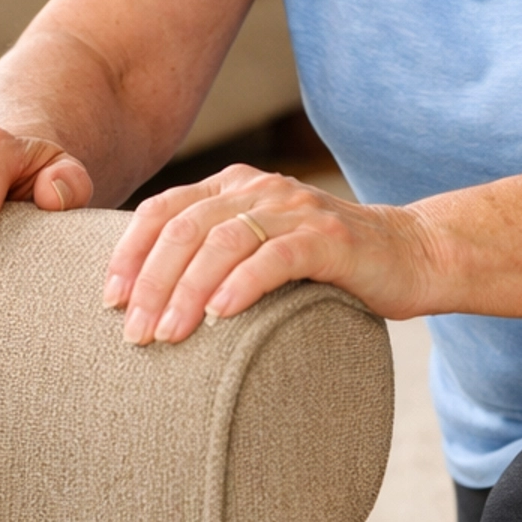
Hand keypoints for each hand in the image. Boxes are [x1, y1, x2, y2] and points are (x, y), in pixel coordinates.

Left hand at [104, 164, 439, 342]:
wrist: (412, 255)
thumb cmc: (328, 265)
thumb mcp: (262, 249)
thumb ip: (215, 255)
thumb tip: (147, 300)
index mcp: (235, 187)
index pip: (163, 210)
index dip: (129, 253)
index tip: (109, 300)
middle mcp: (260, 189)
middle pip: (184, 229)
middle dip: (152, 283)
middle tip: (134, 333)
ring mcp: (296, 210)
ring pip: (223, 242)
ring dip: (187, 291)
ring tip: (168, 334)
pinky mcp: (330, 237)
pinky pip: (275, 256)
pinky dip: (242, 285)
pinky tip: (221, 316)